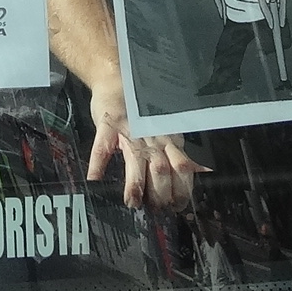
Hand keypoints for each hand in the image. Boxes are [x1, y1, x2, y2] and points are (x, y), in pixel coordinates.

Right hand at [83, 76, 205, 211]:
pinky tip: (94, 179)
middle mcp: (152, 137)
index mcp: (168, 141)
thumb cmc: (141, 111)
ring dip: (135, 183)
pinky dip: (98, 164)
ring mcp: (129, 131)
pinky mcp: (108, 125)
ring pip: (136, 159)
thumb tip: (197, 175)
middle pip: (162, 168)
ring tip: (131, 201)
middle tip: (154, 210)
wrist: (118, 80)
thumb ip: (176, 154)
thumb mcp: (165, 131)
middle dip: (160, 192)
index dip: (182, 189)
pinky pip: (102, 146)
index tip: (177, 207)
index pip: (182, 168)